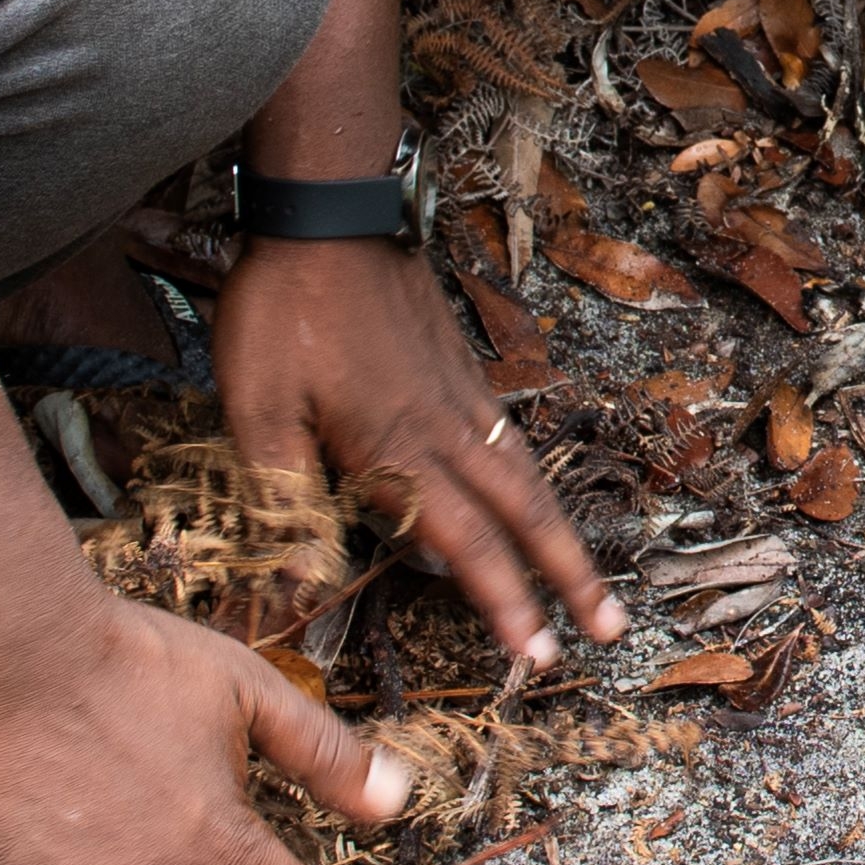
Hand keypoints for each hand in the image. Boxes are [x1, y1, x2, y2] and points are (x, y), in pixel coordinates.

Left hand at [214, 230, 618, 675]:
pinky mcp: (460, 367)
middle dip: (569, 578)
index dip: (504, 603)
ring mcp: (461, 395)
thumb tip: (289, 588)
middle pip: (523, 514)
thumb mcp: (255, 408)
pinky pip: (510, 439)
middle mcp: (445, 429)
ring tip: (593, 581)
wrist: (329, 210)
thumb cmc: (284, 309)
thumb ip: (280, 498)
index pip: (465, 543)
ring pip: (528, 477)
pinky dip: (534, 482)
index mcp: (397, 450)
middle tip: (610, 630)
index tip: (538, 655)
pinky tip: (534, 495)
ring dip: (563, 535)